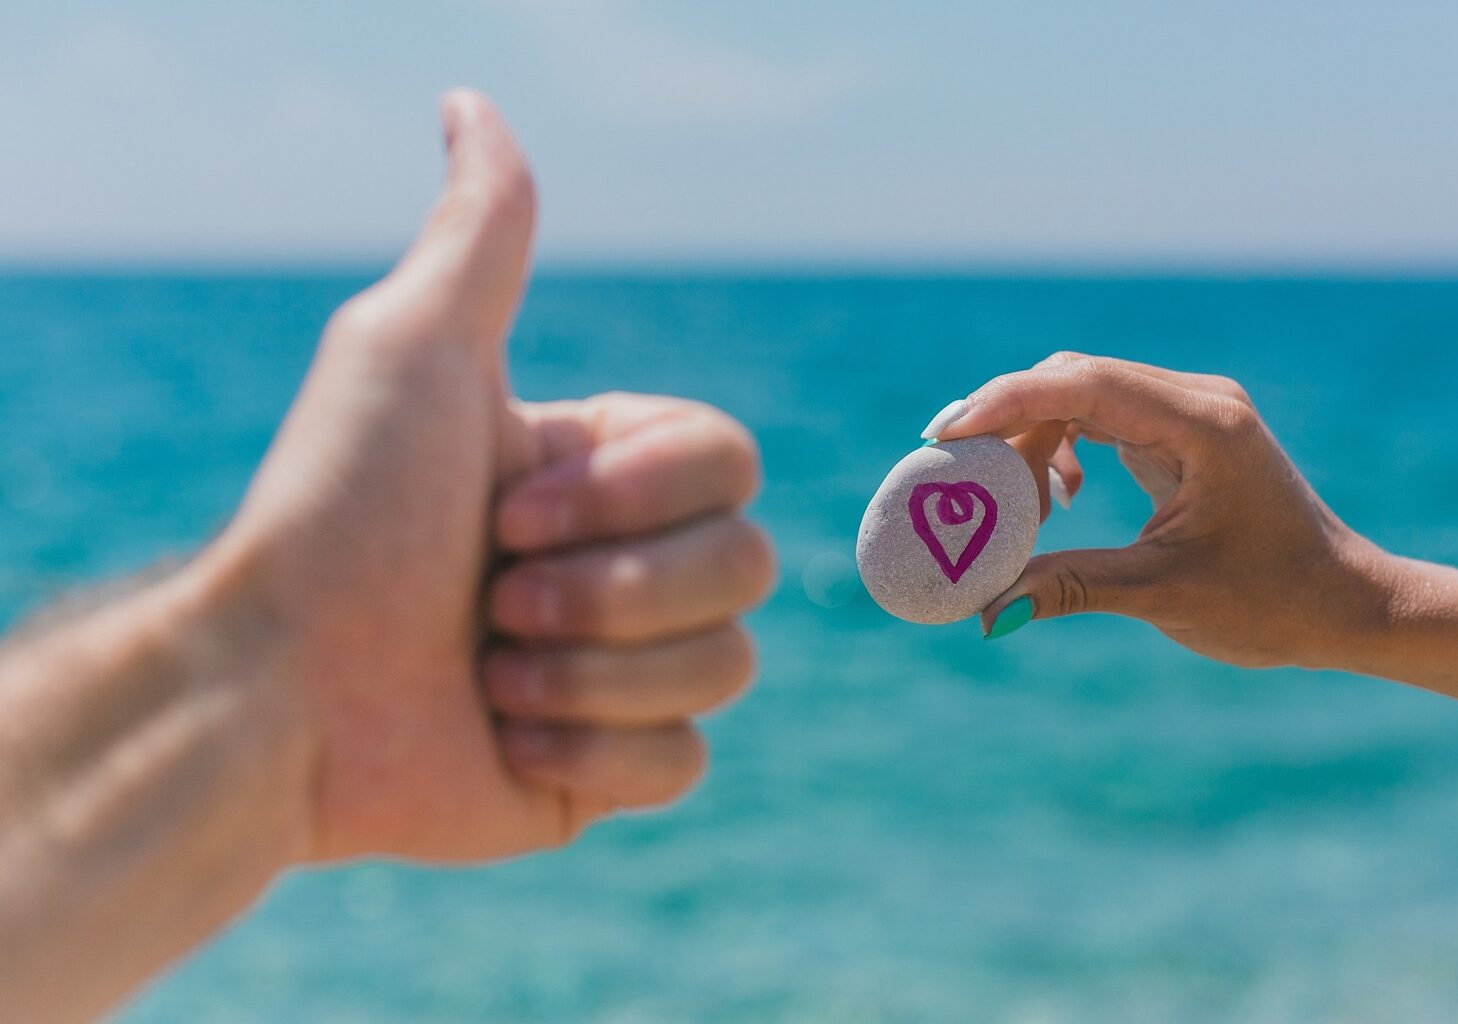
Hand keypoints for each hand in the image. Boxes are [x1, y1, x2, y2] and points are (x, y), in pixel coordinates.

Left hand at [205, 90, 768, 861]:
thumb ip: (480, 232)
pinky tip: (504, 739)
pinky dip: (593, 753)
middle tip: (493, 595)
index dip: (636, 494)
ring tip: (487, 669)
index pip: (732, 461)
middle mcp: (627, 564)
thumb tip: (469, 101)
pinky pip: (687, 762)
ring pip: (727, 666)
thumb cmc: (341, 512)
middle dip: (614, 589)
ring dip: (591, 671)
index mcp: (601, 472)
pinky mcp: (609, 769)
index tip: (506, 503)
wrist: (277, 693)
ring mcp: (623, 668)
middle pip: (748, 564)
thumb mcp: (412, 349)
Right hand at [938, 352, 1392, 667]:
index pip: (1082, 385)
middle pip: (1071, 379)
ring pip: (1079, 397)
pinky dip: (1061, 451)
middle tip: (954, 475)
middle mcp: (1196, 399)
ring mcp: (1189, 410)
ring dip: (1032, 443)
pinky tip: (1059, 501)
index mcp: (1203, 424)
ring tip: (1016, 509)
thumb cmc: (1273, 602)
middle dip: (1006, 422)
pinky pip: (1099, 418)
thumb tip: (986, 611)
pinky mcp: (1181, 430)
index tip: (943, 434)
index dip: (1004, 402)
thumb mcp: (1164, 595)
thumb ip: (1070, 587)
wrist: (1345, 603)